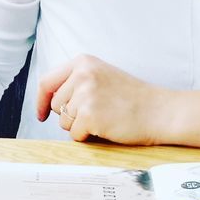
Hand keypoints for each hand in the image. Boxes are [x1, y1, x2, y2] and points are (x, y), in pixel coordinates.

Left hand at [35, 54, 162, 144]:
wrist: (160, 111)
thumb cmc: (133, 98)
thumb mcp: (102, 76)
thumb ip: (77, 81)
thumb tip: (49, 100)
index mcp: (83, 62)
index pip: (47, 81)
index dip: (40, 100)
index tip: (41, 114)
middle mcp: (81, 74)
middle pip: (55, 104)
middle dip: (69, 115)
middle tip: (95, 114)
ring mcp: (85, 94)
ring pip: (64, 121)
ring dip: (80, 126)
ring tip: (104, 118)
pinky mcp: (88, 115)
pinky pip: (74, 134)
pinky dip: (87, 137)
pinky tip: (106, 128)